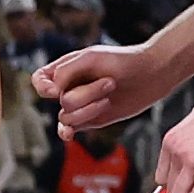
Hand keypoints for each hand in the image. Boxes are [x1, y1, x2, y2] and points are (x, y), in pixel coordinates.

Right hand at [33, 41, 182, 133]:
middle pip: (60, 100)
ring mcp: (79, 104)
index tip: (56, 89)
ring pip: (67, 116)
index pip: (40, 80)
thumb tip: (52, 93)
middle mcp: (69, 87)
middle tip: (111, 82)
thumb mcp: (91, 57)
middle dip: (86, 93)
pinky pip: (70, 129)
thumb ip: (65, 72)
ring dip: (90, 107)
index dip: (43, 87)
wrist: (153, 73)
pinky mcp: (90, 119)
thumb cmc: (123, 60)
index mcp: (66, 69)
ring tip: (111, 94)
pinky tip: (69, 135)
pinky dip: (66, 132)